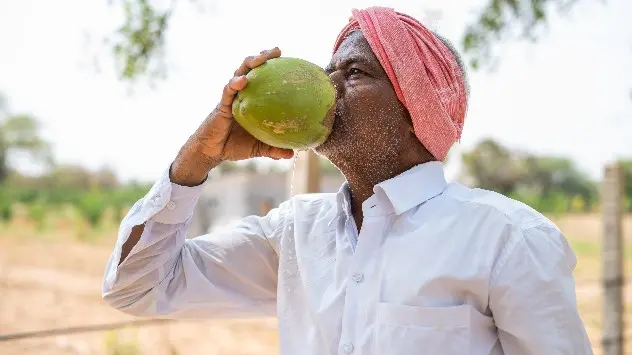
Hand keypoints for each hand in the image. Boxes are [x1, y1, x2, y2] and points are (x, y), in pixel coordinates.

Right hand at [171, 47, 293, 185]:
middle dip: (263, 56)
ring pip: (239, 73)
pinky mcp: (221, 105)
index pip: (262, 79)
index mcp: (251, 100)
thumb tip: (292, 154)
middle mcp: (241, 94)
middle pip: (251, 69)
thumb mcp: (258, 147)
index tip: (288, 59)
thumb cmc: (234, 146)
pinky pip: (228, 91)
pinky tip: (243, 80)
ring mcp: (230, 97)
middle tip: (277, 50)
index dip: (273, 67)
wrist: (212, 152)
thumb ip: (273, 149)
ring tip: (262, 57)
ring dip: (250, 63)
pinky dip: (235, 84)